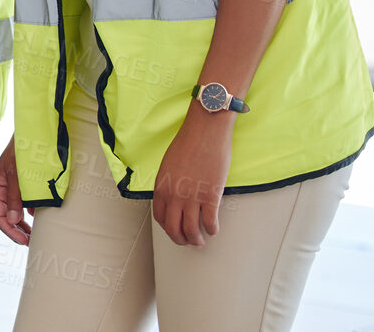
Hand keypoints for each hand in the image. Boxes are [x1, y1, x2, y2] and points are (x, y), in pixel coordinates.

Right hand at [0, 136, 32, 244]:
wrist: (34, 132)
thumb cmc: (23, 149)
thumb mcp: (18, 174)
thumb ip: (15, 196)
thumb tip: (13, 220)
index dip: (10, 231)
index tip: (24, 240)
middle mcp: (4, 188)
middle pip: (6, 217)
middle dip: (17, 230)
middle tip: (30, 242)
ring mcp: (14, 186)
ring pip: (16, 211)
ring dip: (24, 224)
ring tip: (34, 234)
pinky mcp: (24, 184)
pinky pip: (25, 203)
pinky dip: (31, 212)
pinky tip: (39, 216)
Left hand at [152, 107, 233, 246]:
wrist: (205, 132)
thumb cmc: (188, 143)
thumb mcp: (169, 164)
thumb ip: (169, 183)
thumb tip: (173, 198)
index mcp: (161, 186)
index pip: (159, 217)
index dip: (167, 228)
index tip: (174, 231)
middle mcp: (174, 195)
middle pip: (174, 228)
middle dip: (180, 240)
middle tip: (188, 242)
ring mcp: (192, 197)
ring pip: (191, 230)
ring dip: (196, 240)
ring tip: (201, 241)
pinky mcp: (211, 195)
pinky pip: (210, 221)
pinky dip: (212, 229)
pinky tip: (214, 229)